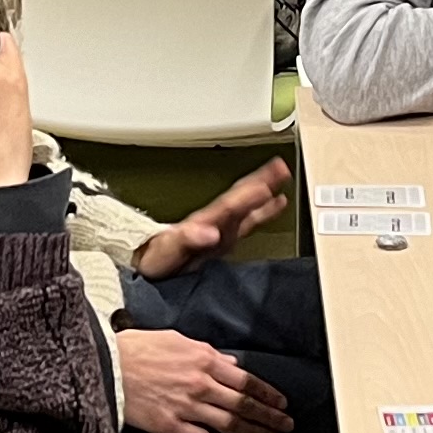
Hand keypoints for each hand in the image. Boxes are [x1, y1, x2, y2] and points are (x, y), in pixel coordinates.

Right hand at [121, 329, 295, 432]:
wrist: (107, 366)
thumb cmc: (138, 349)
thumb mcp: (177, 340)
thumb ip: (208, 353)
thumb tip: (231, 363)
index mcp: (204, 359)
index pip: (246, 380)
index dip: (267, 394)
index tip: (282, 403)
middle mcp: (201, 384)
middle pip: (244, 405)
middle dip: (270, 416)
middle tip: (287, 425)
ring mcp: (187, 407)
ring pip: (230, 424)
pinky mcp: (171, 426)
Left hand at [134, 160, 290, 276]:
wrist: (151, 265)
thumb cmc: (157, 257)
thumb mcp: (170, 249)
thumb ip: (189, 239)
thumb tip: (209, 233)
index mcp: (204, 222)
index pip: (229, 205)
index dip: (246, 198)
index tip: (263, 188)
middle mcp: (216, 221)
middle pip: (241, 197)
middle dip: (259, 183)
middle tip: (279, 167)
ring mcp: (222, 228)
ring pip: (247, 203)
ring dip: (264, 188)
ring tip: (281, 173)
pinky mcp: (225, 238)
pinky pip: (250, 220)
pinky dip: (265, 210)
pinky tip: (278, 201)